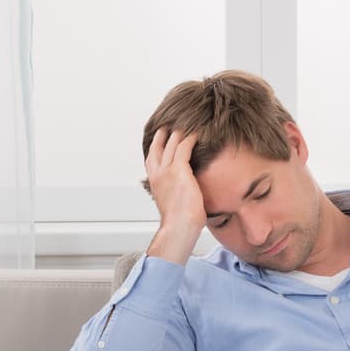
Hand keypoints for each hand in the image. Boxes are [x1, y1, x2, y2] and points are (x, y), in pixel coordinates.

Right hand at [144, 128, 204, 263]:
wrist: (179, 228)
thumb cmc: (179, 221)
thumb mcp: (173, 202)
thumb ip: (175, 191)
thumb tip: (185, 191)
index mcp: (154, 181)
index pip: (152, 156)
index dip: (156, 144)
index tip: (161, 135)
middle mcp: (157, 172)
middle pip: (159, 145)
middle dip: (165, 133)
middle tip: (170, 122)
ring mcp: (167, 170)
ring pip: (171, 143)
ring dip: (178, 131)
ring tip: (185, 122)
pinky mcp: (179, 170)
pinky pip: (184, 147)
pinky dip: (190, 138)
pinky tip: (197, 133)